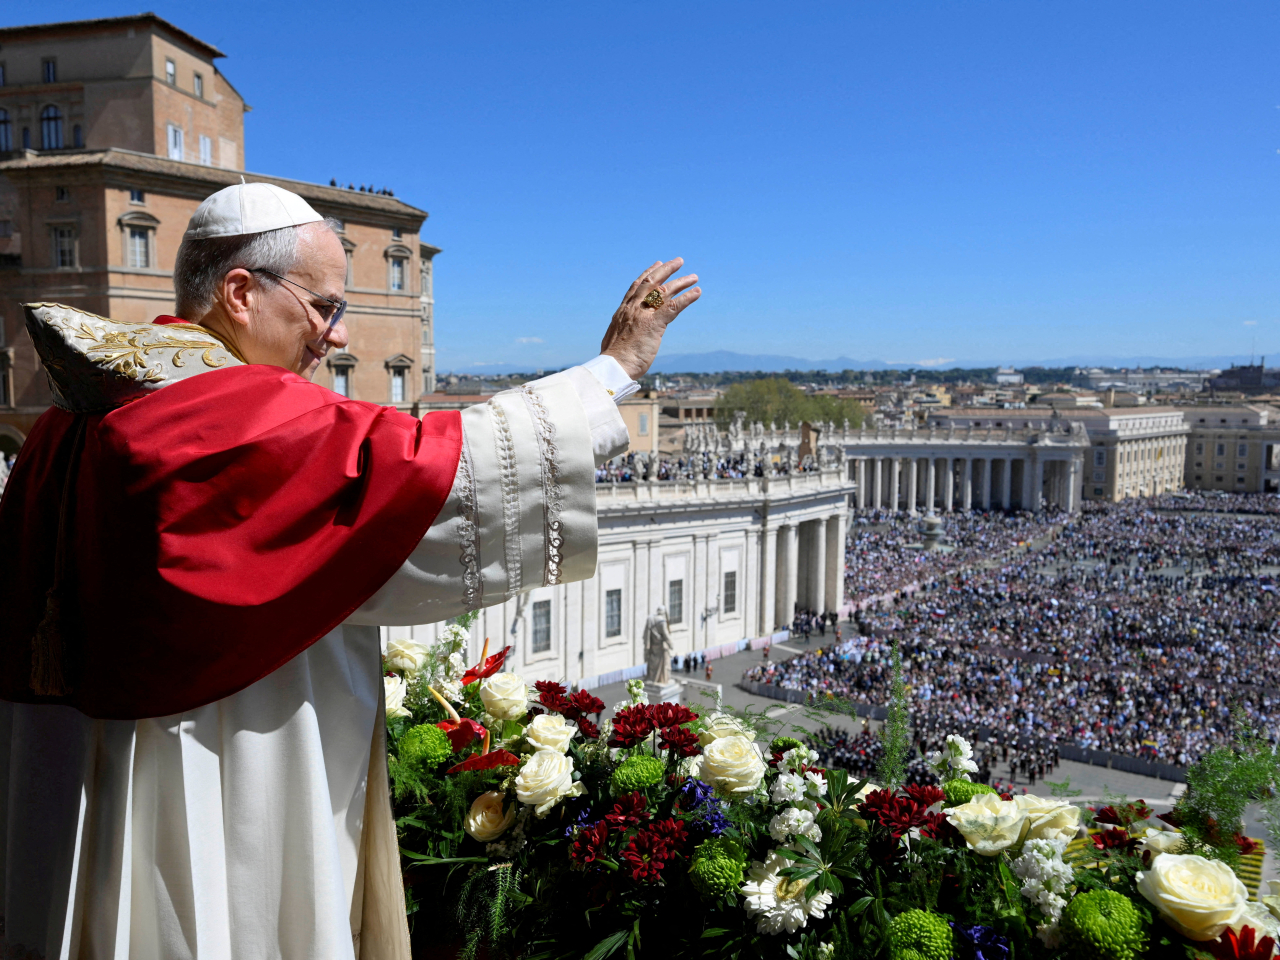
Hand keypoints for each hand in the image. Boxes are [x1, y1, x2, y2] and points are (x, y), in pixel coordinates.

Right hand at [600, 258, 700, 379]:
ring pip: (664, 291)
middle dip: (666, 269)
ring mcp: (643, 315)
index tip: (657, 264)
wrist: (613, 367)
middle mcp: (633, 308)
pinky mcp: (654, 325)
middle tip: (678, 262)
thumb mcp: (614, 337)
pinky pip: (674, 307)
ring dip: (681, 282)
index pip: (636, 286)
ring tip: (694, 277)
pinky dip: (687, 298)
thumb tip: (622, 334)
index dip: (648, 273)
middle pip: (652, 282)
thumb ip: (621, 330)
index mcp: (623, 310)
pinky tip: (697, 292)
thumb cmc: (614, 359)